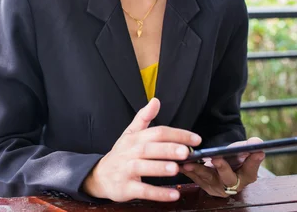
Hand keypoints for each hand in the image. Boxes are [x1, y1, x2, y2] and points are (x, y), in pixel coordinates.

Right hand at [82, 98, 201, 201]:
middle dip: (167, 149)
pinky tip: (174, 194)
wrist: (100, 176)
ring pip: (143, 167)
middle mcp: (130, 152)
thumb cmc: (121, 154)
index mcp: (135, 138)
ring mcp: (127, 170)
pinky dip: (158, 193)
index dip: (176, 134)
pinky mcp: (126, 188)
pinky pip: (142, 190)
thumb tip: (156, 100)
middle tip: (185, 151)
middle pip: (149, 148)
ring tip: (176, 169)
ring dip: (159, 168)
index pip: (156, 132)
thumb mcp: (130, 134)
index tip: (196, 139)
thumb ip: (144, 117)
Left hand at [180, 137, 264, 196]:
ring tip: (190, 162)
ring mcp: (216, 187)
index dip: (253, 162)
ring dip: (198, 170)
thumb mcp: (242, 151)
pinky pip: (194, 177)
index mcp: (247, 176)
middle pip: (228, 178)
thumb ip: (249, 147)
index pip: (251, 170)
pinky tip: (180, 163)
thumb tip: (257, 142)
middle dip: (222, 167)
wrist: (221, 164)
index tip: (256, 151)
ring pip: (207, 178)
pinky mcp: (202, 184)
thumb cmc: (233, 157)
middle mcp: (232, 185)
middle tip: (216, 158)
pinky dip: (187, 170)